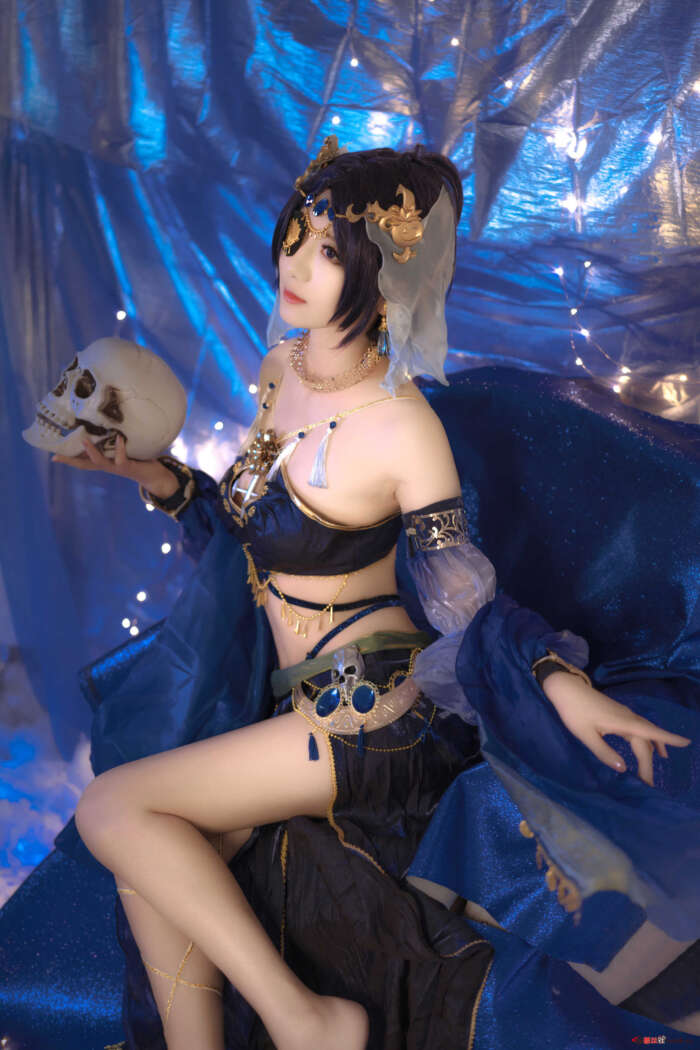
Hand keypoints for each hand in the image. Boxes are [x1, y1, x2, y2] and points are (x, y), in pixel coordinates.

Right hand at [51, 435, 179, 498]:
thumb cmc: (138, 457)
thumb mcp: (123, 447)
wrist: (154, 474)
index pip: (82, 460)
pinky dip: (119, 448)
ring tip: (84, 440)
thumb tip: (109, 419)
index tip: (53, 455)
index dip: (68, 458)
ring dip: (91, 452)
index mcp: (104, 461)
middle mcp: (107, 465)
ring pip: (99, 461)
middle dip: (71, 459)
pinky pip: (121, 458)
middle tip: (57, 453)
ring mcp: (116, 467)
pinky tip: (118, 438)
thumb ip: (114, 438)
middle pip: (84, 464)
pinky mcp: (128, 467)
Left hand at [542, 671, 690, 786]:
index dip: (669, 739)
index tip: (687, 743)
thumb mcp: (585, 735)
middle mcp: (628, 717)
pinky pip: (640, 728)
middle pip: (646, 742)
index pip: (651, 733)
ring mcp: (624, 714)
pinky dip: (648, 738)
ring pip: (644, 734)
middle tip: (649, 784)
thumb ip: (603, 752)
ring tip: (660, 765)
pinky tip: (650, 745)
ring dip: (652, 749)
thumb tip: (623, 769)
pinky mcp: (619, 714)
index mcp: (623, 723)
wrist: (566, 688)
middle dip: (649, 763)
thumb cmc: (574, 711)